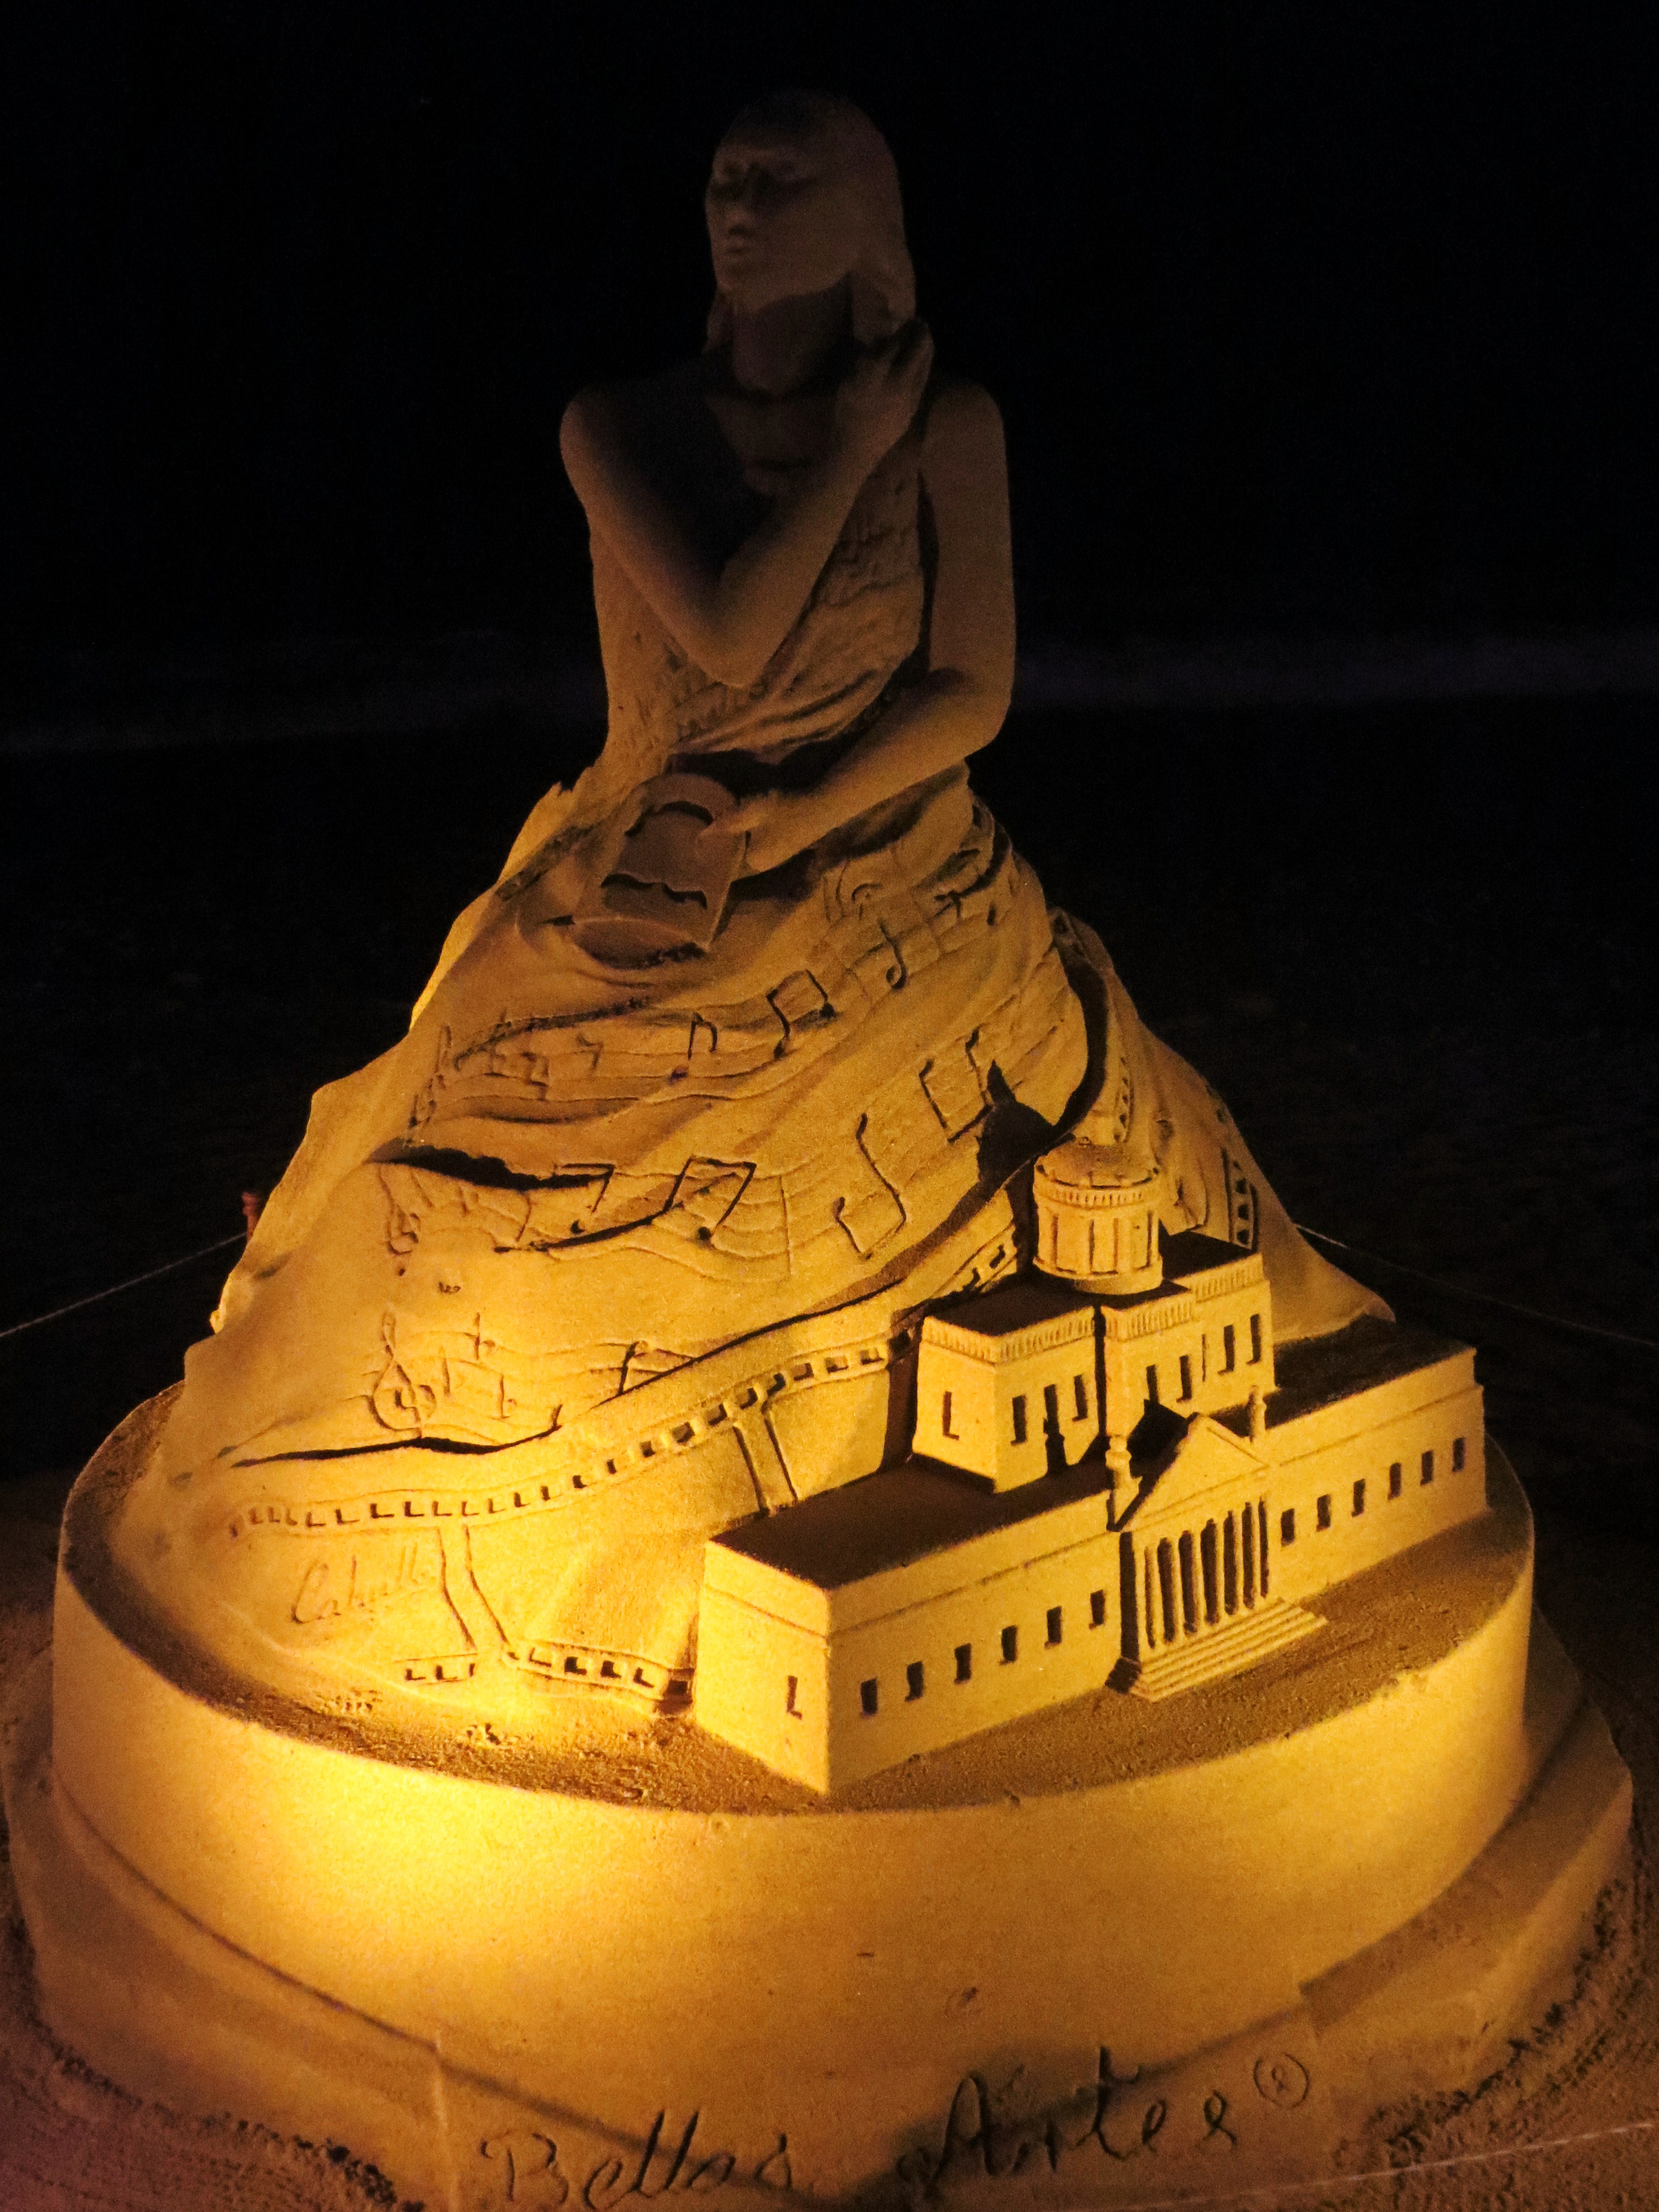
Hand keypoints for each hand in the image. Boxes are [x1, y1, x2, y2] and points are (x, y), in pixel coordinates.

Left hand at [698, 788, 820, 875]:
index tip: (690, 845)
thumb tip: (699, 836)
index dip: (708, 855)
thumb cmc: (785, 809)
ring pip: (744, 853)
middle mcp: (762, 867)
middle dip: (719, 848)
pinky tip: (738, 828)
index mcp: (753, 863)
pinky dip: (745, 840)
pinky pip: (755, 847)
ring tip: (712, 831)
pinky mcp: (781, 849)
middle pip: (733, 860)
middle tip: (697, 834)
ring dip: (732, 844)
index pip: (723, 865)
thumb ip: (726, 823)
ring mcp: (773, 859)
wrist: (823, 805)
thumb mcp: (751, 811)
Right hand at [832, 320, 933, 470]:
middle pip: (918, 349)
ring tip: (926, 338)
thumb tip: (880, 343)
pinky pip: (924, 379)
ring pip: (925, 364)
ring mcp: (910, 394)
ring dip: (927, 348)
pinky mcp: (915, 406)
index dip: (903, 328)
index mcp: (876, 372)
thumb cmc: (846, 414)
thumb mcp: (849, 383)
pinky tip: (923, 361)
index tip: (907, 318)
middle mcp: (898, 380)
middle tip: (921, 323)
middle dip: (921, 333)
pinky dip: (925, 366)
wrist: (857, 450)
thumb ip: (866, 362)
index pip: (896, 342)